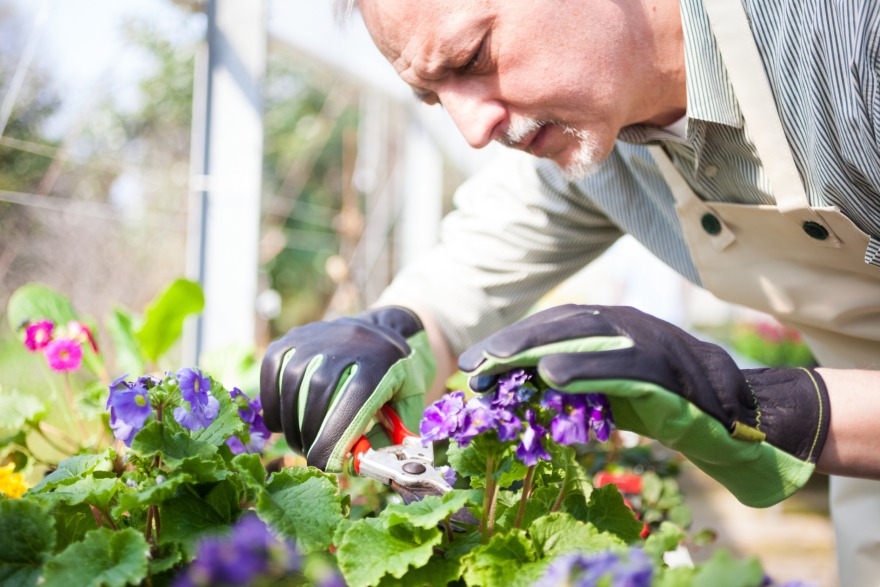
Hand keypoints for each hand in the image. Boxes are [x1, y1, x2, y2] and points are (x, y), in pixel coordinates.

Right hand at [260, 306, 434, 470]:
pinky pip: (274, 367)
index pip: (355, 398)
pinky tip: (280, 422)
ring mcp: (319, 335)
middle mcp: (348, 342)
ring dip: (289, 420)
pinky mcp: (296, 336)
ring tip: (298, 442)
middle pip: (319, 390)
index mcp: (382, 361)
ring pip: (292, 380)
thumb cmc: (399, 377)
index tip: (325, 464)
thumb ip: (392, 436)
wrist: (385, 331)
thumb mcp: (410, 402)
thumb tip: (359, 465)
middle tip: (312, 456)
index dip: (336, 435)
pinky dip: (271, 399)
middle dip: (311, 432)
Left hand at [459, 304, 829, 506]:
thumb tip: (519, 393)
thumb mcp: (609, 393)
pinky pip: (625, 364)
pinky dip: (588, 366)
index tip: (472, 364)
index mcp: (612, 329)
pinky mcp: (671, 371)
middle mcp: (629, 326)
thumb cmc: (663, 405)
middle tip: (473, 363)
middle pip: (565, 322)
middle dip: (516, 339)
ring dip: (540, 344)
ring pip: (590, 334)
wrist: (733, 422)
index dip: (513, 340)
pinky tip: (552, 374)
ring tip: (498, 361)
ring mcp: (652, 343)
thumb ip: (572, 386)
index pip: (555, 326)